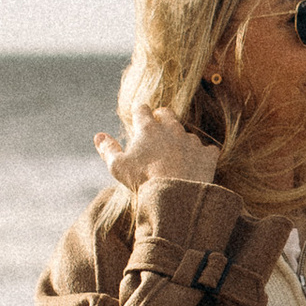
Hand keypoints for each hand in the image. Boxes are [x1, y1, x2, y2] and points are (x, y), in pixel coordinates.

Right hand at [95, 103, 217, 193]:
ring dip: (181, 141)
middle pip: (167, 113)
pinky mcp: (207, 154)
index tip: (139, 119)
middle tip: (158, 129)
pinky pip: (207, 150)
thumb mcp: (118, 166)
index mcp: (148, 128)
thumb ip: (107, 149)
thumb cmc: (143, 180)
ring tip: (177, 157)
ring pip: (186, 134)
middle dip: (162, 117)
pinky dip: (202, 156)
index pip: (142, 109)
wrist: (176, 195)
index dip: (140, 113)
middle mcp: (172, 128)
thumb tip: (98, 136)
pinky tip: (197, 166)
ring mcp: (191, 140)